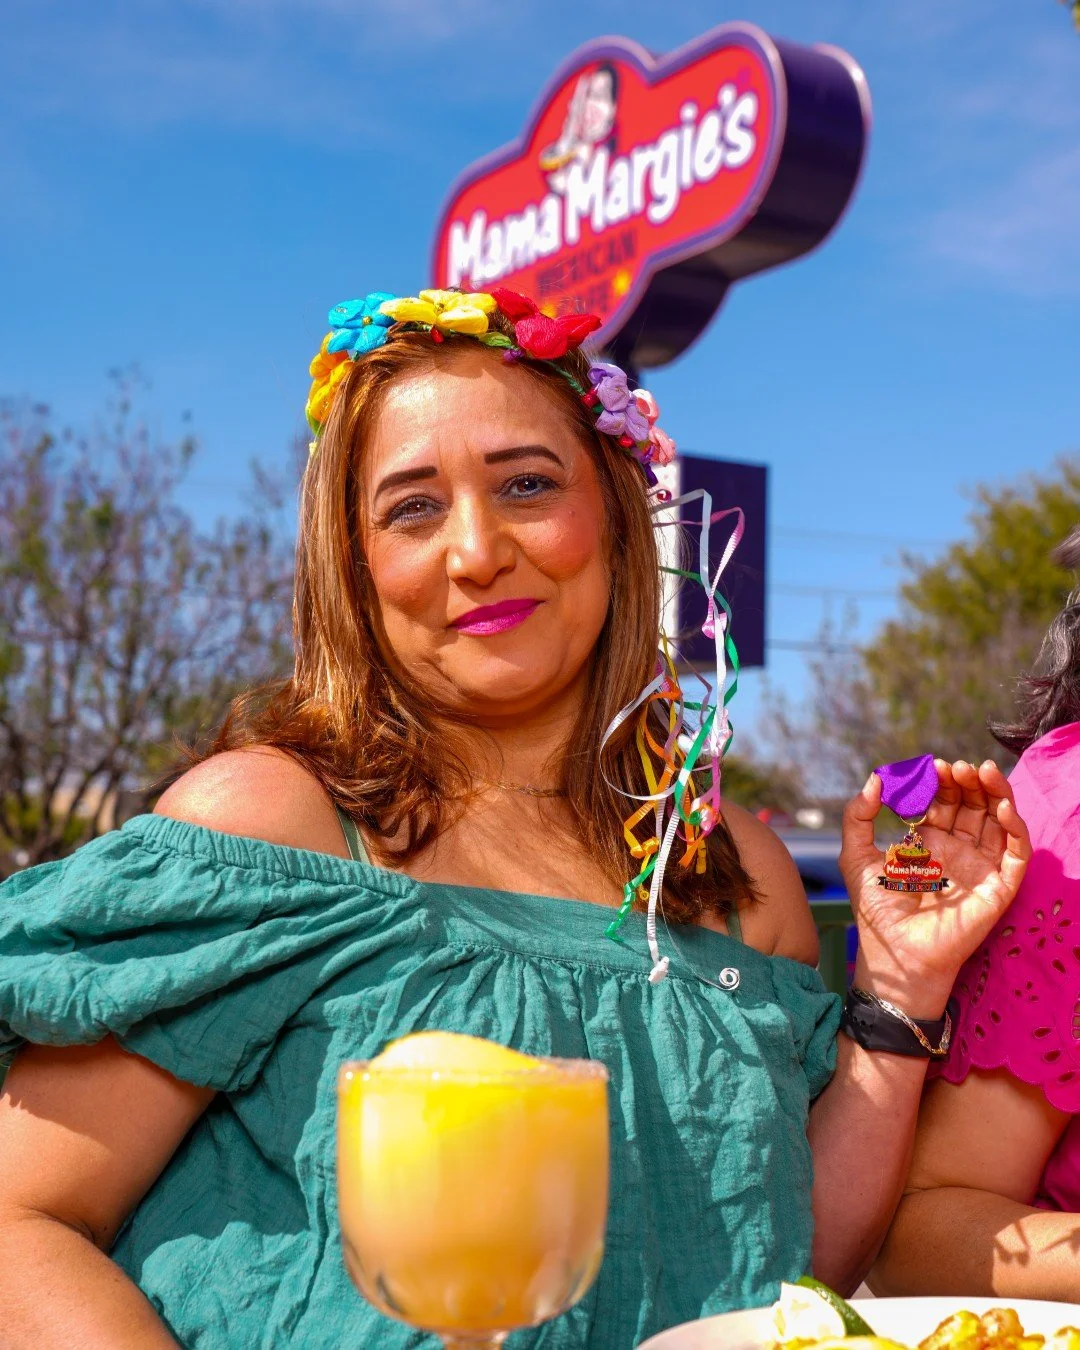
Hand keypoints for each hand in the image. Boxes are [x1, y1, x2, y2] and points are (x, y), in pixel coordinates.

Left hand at [839, 759, 1030, 1017]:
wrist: (895, 951)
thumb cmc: (876, 910)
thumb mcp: (856, 856)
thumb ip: (857, 816)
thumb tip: (874, 778)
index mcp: (927, 841)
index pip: (942, 801)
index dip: (941, 782)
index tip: (932, 767)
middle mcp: (957, 850)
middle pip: (972, 805)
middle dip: (968, 782)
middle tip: (958, 766)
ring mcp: (980, 866)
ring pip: (998, 821)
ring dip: (994, 793)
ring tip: (981, 771)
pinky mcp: (998, 886)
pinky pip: (1016, 852)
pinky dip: (1014, 827)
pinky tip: (1001, 807)